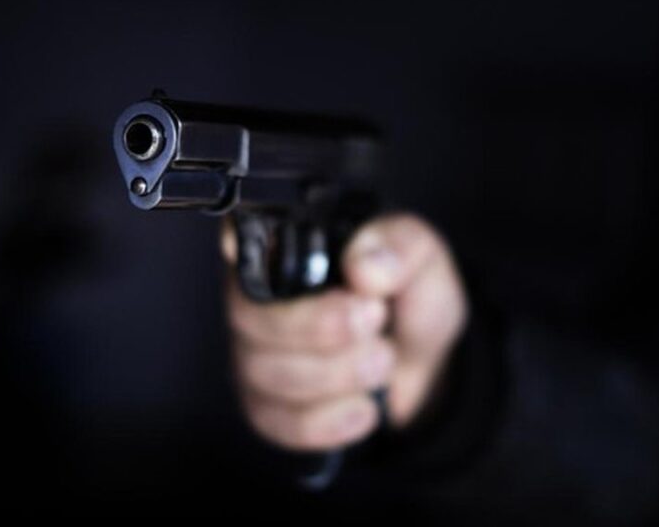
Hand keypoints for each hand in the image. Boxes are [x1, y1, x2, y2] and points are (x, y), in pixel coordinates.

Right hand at [222, 213, 468, 451]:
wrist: (421, 365)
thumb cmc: (404, 299)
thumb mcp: (422, 259)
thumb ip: (399, 247)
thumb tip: (363, 267)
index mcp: (287, 246)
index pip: (238, 236)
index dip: (237, 243)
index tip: (245, 248)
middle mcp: (257, 298)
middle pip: (248, 316)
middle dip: (318, 325)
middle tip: (375, 318)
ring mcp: (255, 355)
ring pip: (266, 373)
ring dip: (338, 373)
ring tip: (384, 359)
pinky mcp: (268, 407)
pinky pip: (280, 421)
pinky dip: (331, 420)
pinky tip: (365, 406)